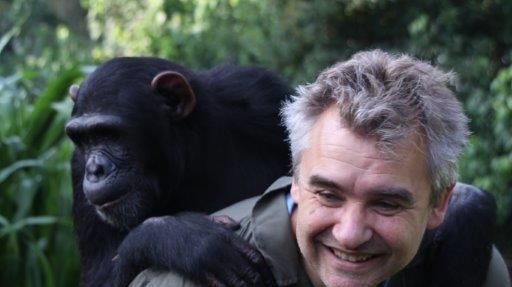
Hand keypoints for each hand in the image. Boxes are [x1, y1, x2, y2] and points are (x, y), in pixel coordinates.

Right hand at [112, 212, 275, 286]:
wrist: (157, 234)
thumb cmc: (182, 227)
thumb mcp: (203, 220)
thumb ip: (222, 222)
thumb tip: (237, 224)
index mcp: (225, 234)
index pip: (252, 253)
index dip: (264, 269)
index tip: (272, 280)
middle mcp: (219, 245)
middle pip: (247, 269)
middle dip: (260, 283)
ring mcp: (208, 258)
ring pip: (235, 279)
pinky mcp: (196, 269)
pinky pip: (217, 284)